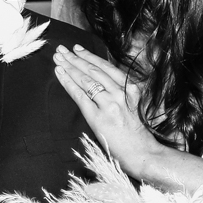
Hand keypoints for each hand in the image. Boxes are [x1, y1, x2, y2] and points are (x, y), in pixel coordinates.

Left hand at [52, 44, 163, 176]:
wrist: (144, 153)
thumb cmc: (141, 134)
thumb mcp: (137, 106)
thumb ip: (123, 93)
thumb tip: (104, 84)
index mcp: (131, 88)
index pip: (107, 67)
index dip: (90, 56)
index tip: (78, 49)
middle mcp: (121, 92)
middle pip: (93, 70)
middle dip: (75, 58)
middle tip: (62, 50)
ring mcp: (109, 103)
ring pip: (85, 79)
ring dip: (69, 66)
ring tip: (58, 58)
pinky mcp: (98, 117)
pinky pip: (80, 95)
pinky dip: (68, 82)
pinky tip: (60, 74)